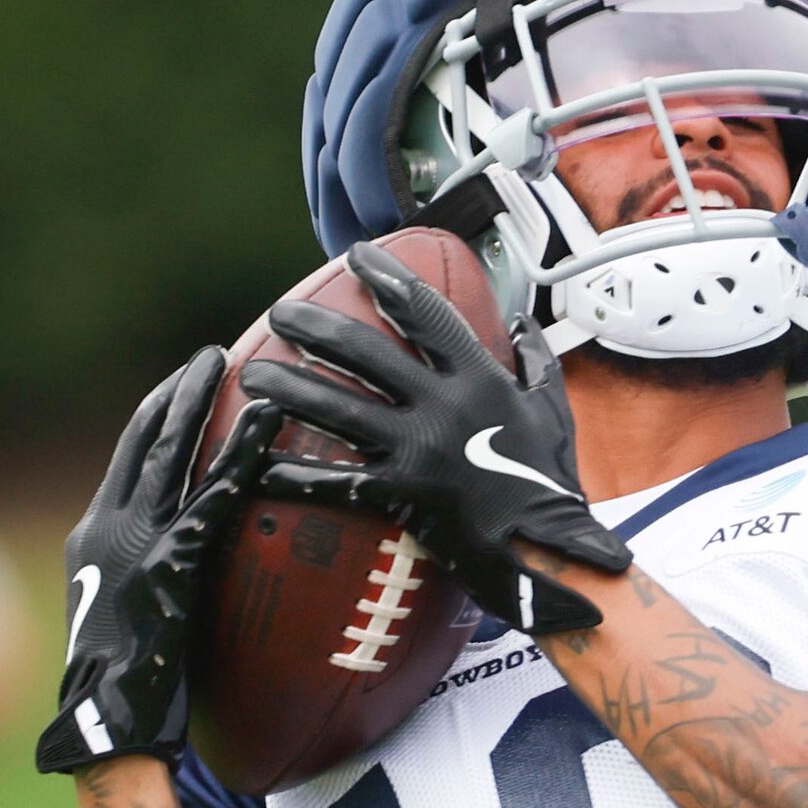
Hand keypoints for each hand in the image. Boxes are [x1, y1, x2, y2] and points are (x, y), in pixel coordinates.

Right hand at [36, 349, 279, 773]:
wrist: (107, 725)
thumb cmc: (129, 690)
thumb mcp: (133, 619)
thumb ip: (155, 582)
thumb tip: (192, 571)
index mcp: (93, 536)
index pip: (126, 461)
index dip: (154, 417)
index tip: (180, 385)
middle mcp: (107, 527)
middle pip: (144, 440)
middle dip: (176, 393)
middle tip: (210, 356)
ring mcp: (135, 542)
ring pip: (172, 453)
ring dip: (201, 402)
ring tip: (231, 364)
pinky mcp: (169, 564)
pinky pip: (214, 496)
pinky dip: (242, 453)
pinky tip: (267, 423)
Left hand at [236, 242, 632, 633]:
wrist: (550, 552)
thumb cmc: (553, 485)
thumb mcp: (554, 414)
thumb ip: (537, 365)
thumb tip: (522, 325)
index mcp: (480, 380)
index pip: (427, 314)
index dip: (389, 280)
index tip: (356, 256)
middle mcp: (444, 406)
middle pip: (366, 353)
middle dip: (316, 327)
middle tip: (280, 313)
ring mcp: (419, 450)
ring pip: (339, 409)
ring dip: (290, 389)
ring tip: (253, 376)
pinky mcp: (401, 495)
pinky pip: (337, 482)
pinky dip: (295, 476)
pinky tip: (256, 466)